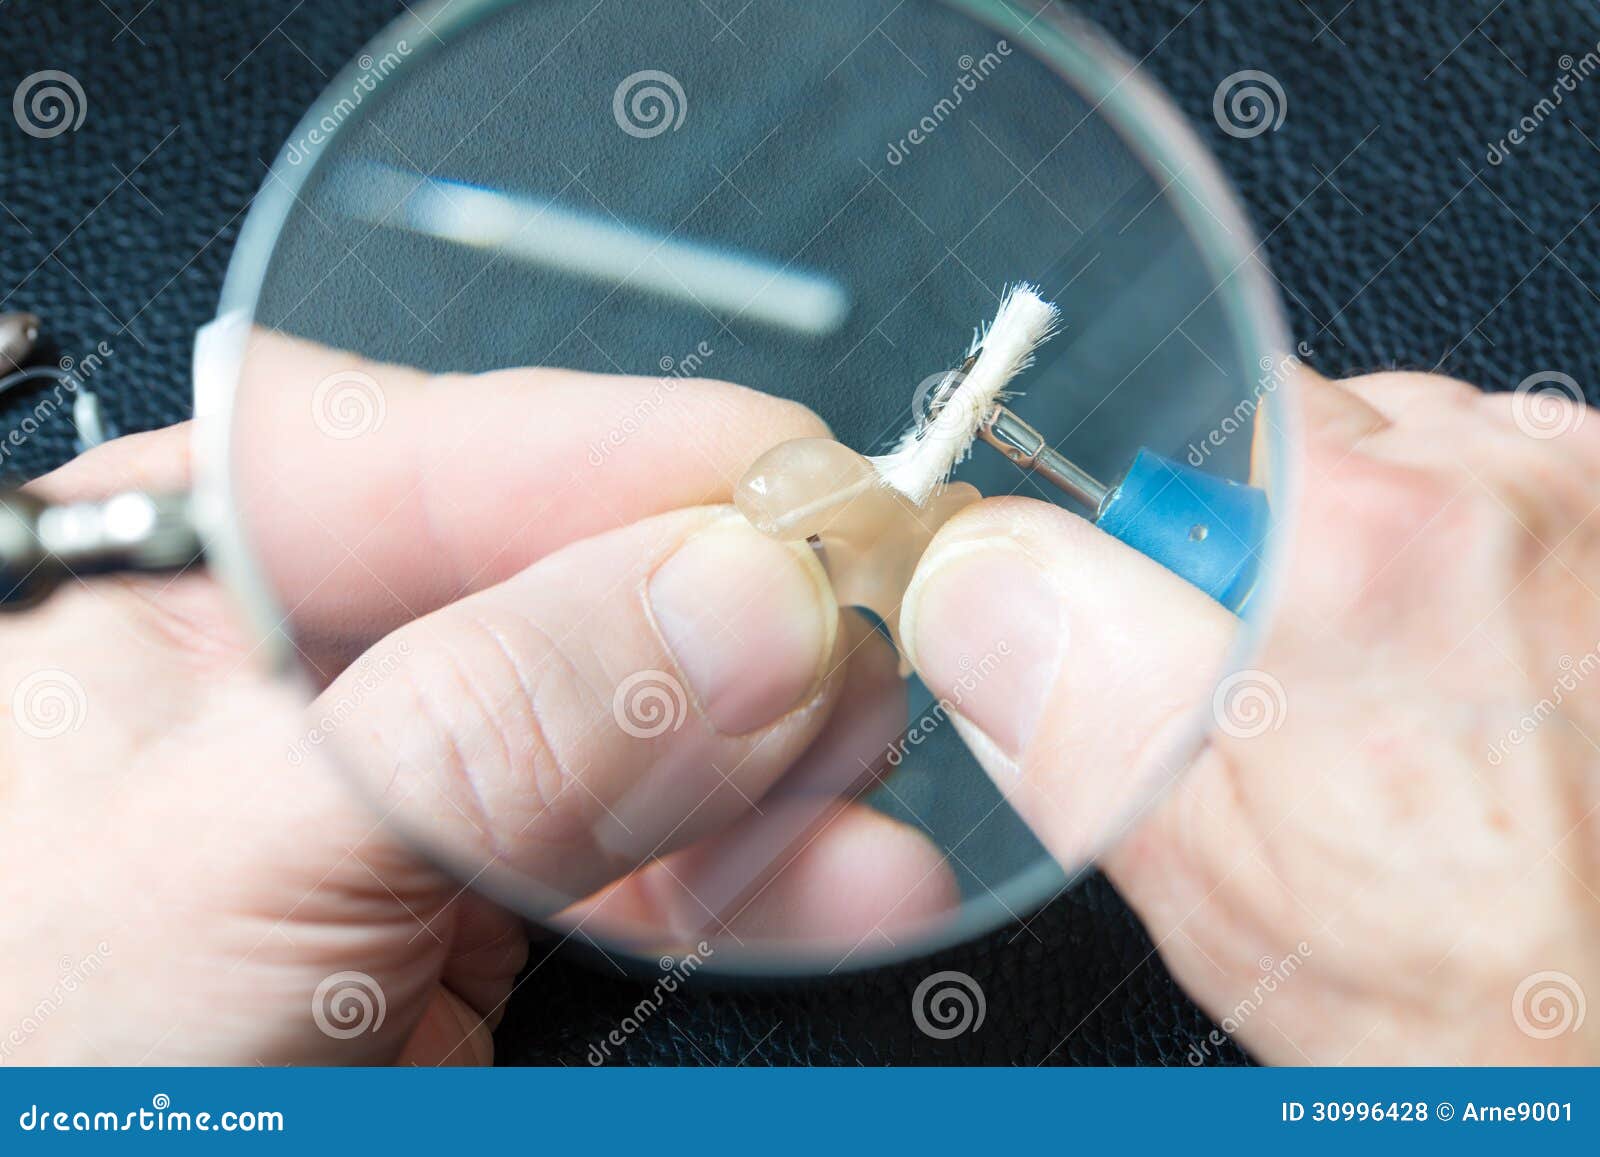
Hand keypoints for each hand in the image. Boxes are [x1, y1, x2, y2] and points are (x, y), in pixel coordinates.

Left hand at [0, 336, 953, 1063]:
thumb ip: (492, 721)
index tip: (817, 496)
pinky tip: (837, 884)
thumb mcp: (237, 860)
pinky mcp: (493, 899)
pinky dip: (758, 877)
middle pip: (590, 576)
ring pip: (655, 724)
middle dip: (740, 632)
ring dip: (781, 774)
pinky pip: (660, 855)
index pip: (450, 445)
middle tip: (855, 666)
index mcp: (197, 561)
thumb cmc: (26, 1053)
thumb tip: (736, 602)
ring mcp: (426, 782)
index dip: (652, 455)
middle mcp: (324, 655)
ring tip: (863, 824)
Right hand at [900, 368, 1599, 1063]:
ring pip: (1430, 461)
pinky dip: (1496, 571)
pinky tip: (1500, 692)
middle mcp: (1499, 486)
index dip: (1179, 539)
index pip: (1199, 417)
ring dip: (1399, 551)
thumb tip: (972, 574)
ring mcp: (1595, 505)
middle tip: (1306, 703)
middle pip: (1320, 434)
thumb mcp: (1205, 871)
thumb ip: (1072, 698)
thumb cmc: (1472, 994)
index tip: (1201, 642)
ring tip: (1419, 710)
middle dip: (1286, 545)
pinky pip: (1526, 496)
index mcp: (1356, 544)